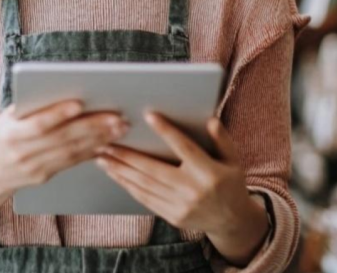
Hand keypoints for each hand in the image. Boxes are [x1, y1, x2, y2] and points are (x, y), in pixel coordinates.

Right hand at [0, 100, 128, 196]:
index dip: (58, 114)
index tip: (80, 103)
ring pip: (72, 152)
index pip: (38, 124)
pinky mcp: (47, 176)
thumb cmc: (6, 134)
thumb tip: (61, 89)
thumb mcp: (7, 118)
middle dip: (92, 126)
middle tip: (116, 116)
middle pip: (62, 139)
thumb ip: (30, 106)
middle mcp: (22, 153)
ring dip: (99, 139)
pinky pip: (73, 162)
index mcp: (10, 134)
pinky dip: (92, 151)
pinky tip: (109, 142)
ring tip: (120, 127)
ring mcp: (35, 167)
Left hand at [95, 114, 268, 265]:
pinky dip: (129, 186)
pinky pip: (146, 199)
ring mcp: (181, 206)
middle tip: (106, 142)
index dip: (166, 131)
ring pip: (145, 185)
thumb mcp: (233, 160)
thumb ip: (222, 139)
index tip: (149, 116)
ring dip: (121, 171)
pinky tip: (116, 175)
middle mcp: (193, 190)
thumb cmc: (230, 183)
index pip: (184, 147)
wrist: (231, 221)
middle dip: (127, 156)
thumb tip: (210, 120)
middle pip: (154, 169)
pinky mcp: (172, 217)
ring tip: (103, 158)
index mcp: (209, 172)